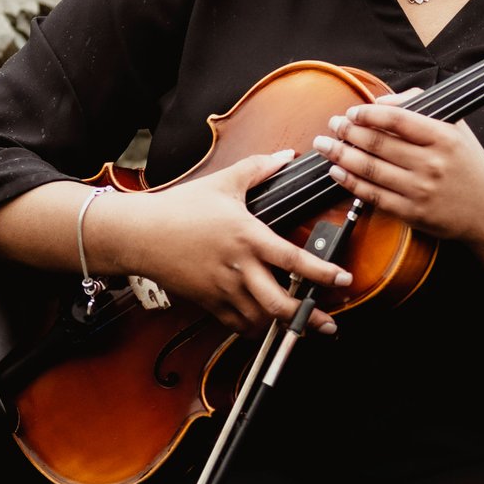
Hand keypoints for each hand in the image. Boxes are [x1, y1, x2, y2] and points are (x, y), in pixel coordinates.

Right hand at [101, 150, 349, 335]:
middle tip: (329, 324)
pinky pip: (236, 324)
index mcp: (247, 236)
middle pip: (279, 304)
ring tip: (301, 326)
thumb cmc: (179, 208)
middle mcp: (237, 267)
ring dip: (282, 325)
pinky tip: (266, 324)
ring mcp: (222, 289)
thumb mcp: (222, 182)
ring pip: (260, 319)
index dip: (321, 272)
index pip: (293, 259)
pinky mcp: (207, 302)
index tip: (344, 279)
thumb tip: (286, 156)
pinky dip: (254, 328)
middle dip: (308, 318)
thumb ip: (258, 168)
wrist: (139, 234)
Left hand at [316, 97, 483, 317]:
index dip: (368, 113)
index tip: (352, 111)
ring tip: (325, 145)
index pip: (397, 119)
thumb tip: (380, 101)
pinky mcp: (412, 214)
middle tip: (332, 125)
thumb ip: (420, 106)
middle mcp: (432, 164)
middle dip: (348, 132)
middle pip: (378, 144)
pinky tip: (337, 172)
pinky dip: (351, 183)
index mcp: (443, 138)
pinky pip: (374, 196)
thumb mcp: (455, 126)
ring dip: (342, 156)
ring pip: (371, 170)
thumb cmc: (468, 164)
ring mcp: (420, 191)